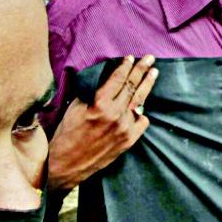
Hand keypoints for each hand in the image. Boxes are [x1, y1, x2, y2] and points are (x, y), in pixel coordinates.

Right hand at [47, 55, 158, 191]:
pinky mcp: (129, 140)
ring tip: (154, 73)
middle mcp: (115, 115)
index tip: (130, 58)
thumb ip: (92, 93)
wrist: (68, 164)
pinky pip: (141, 121)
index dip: (125, 66)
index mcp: (100, 104)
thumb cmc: (67, 134)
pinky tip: (142, 106)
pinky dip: (141, 113)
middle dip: (141, 70)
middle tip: (149, 59)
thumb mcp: (75, 107)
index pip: (117, 79)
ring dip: (147, 85)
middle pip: (132, 87)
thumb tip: (105, 80)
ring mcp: (124, 128)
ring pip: (140, 102)